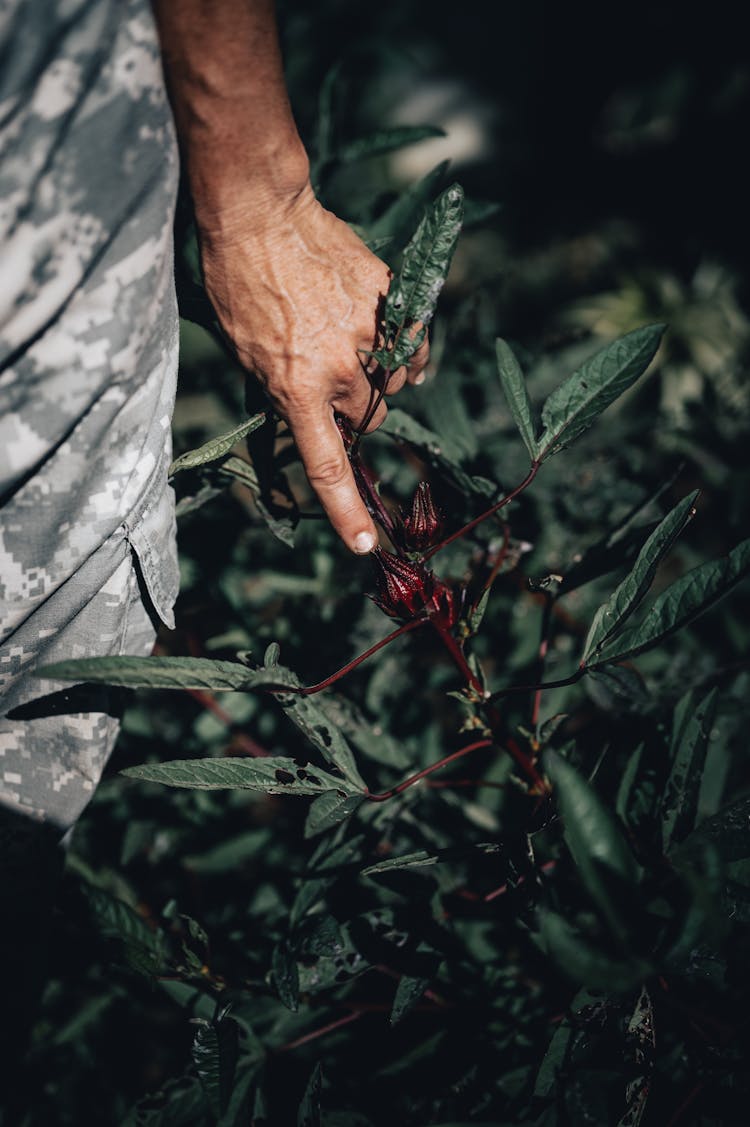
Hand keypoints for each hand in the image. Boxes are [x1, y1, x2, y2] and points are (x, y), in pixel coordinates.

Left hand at [198, 183, 429, 552]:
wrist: (261, 210)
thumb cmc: (237, 279)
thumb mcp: (246, 351)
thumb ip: (285, 390)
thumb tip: (313, 412)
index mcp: (296, 386)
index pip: (327, 463)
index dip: (346, 511)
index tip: (367, 546)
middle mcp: (339, 367)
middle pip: (369, 418)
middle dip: (354, 408)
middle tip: (329, 376)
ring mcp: (371, 333)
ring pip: (396, 383)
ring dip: (379, 374)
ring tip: (349, 340)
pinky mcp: (392, 300)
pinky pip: (413, 344)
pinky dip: (402, 345)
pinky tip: (380, 328)